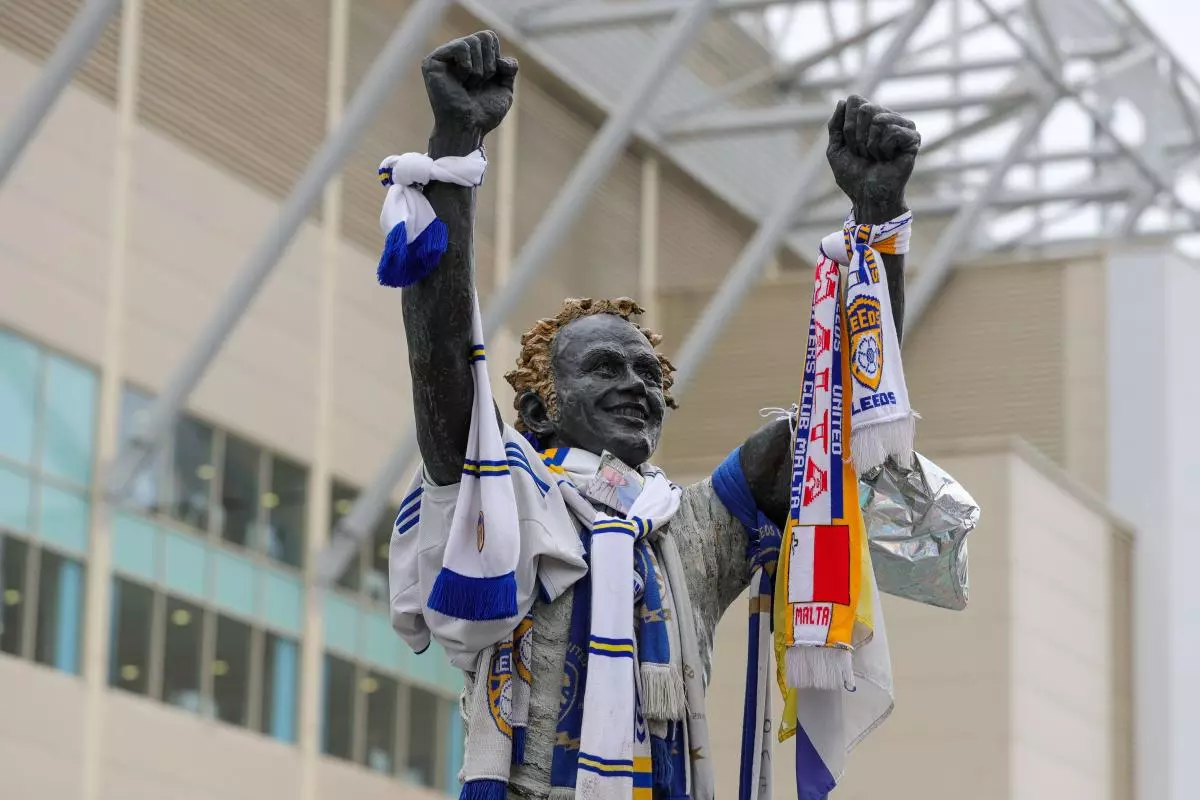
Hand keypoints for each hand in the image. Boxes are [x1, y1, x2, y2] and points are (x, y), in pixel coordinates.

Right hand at [423, 31, 517, 144]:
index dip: (496, 59)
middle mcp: (455, 54)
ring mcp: (443, 56)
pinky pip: (460, 47)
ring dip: (478, 70)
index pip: (489, 37)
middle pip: (484, 36)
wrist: (469, 127)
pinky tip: (459, 82)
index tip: (488, 80)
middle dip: (489, 65)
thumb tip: (502, 59)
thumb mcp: (504, 89)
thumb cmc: (484, 113)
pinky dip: (467, 68)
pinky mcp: (432, 61)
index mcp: (470, 57)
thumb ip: (509, 69)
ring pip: (473, 41)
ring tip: (468, 86)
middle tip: (477, 85)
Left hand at [826, 95, 919, 223]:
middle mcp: (886, 117)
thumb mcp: (835, 149)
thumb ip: (835, 125)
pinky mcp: (913, 137)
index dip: (847, 126)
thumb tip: (843, 101)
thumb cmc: (853, 175)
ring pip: (879, 120)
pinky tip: (889, 158)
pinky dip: (884, 148)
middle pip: (865, 109)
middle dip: (857, 136)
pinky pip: (893, 131)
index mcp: (868, 118)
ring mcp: (901, 126)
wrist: (867, 196)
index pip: (854, 101)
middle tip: (864, 153)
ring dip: (870, 145)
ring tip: (877, 157)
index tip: (850, 146)